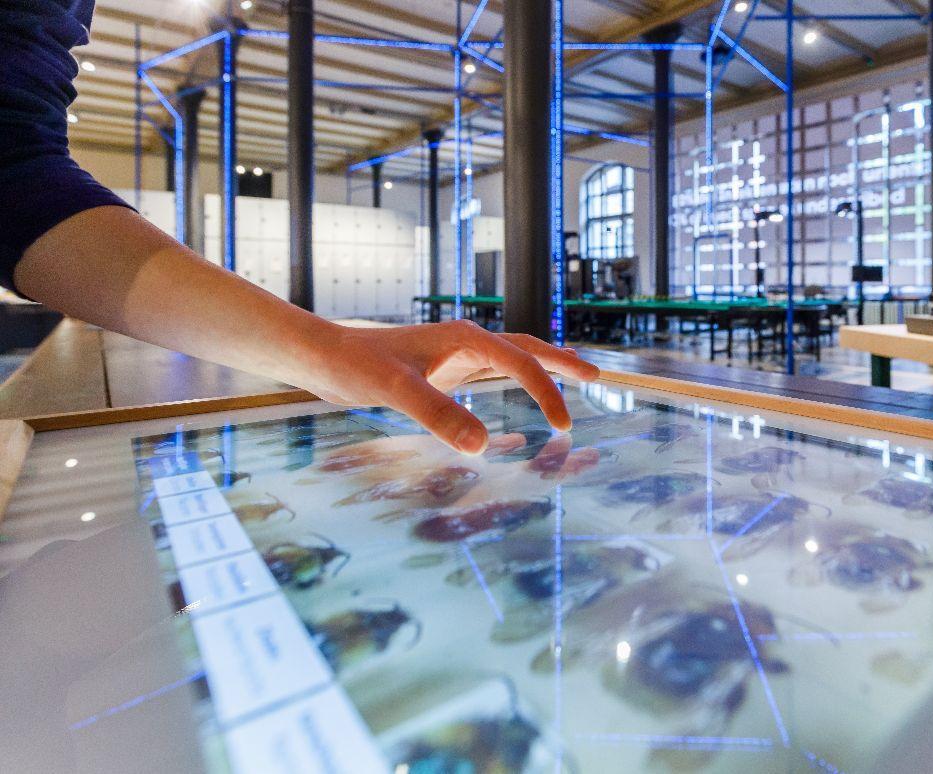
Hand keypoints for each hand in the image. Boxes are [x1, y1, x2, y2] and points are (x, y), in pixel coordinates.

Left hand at [307, 320, 599, 453]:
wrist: (322, 358)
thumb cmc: (355, 365)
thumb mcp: (396, 390)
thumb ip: (438, 414)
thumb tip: (483, 447)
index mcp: (465, 339)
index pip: (521, 362)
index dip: (547, 392)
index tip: (563, 426)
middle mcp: (465, 343)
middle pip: (527, 348)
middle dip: (562, 363)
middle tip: (597, 376)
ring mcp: (454, 356)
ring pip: (511, 359)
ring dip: (542, 370)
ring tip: (572, 376)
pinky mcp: (441, 371)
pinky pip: (489, 375)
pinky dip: (513, 383)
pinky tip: (515, 398)